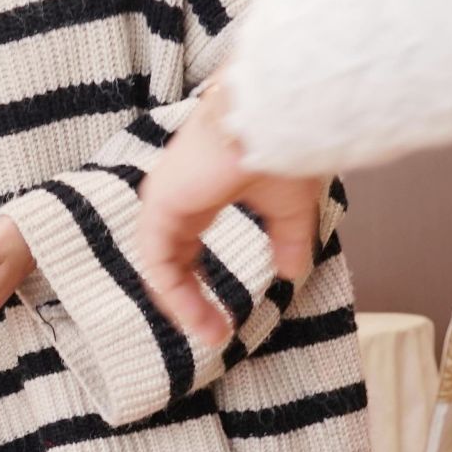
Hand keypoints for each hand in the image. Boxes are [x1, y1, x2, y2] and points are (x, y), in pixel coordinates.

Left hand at [140, 86, 323, 343]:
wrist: (276, 116)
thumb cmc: (282, 145)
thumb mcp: (288, 206)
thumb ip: (286, 240)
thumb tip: (293, 273)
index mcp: (197, 194)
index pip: (185, 250)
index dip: (200, 287)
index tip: (223, 320)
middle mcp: (174, 198)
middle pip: (169, 262)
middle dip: (189, 303)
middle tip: (214, 335)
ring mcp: (163, 201)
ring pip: (160, 266)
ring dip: (182, 305)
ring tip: (210, 334)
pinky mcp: (161, 206)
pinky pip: (158, 262)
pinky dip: (174, 294)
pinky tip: (195, 317)